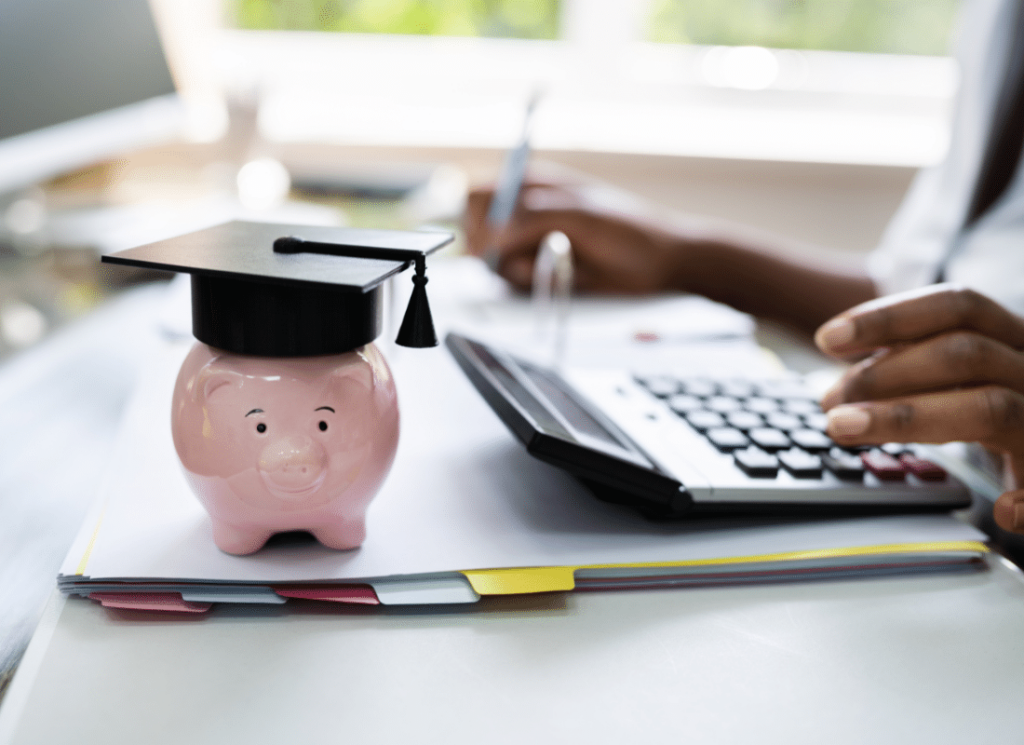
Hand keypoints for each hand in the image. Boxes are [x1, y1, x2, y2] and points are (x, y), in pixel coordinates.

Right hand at [463, 179, 696, 293]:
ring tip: (551, 262)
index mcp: (532, 185)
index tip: (494, 238)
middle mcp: (526, 212)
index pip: (480, 195)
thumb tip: (492, 237)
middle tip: (523, 255)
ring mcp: (532, 242)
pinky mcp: (541, 269)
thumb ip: (532, 220)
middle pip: (479, 230)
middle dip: (493, 248)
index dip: (479, 218)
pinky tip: (556, 274)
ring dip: (515, 268)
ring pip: (494, 259)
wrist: (661, 263)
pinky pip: (514, 279)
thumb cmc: (628, 229)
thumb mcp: (580, 215)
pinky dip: (527, 281)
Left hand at [814, 284, 1023, 533]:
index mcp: (1012, 340)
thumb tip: (834, 393)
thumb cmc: (994, 411)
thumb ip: (907, 372)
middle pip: (964, 353)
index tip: (827, 339)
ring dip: (905, 417)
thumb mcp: (957, 380)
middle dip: (884, 374)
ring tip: (844, 428)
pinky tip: (1000, 511)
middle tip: (829, 402)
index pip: (957, 306)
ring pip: (991, 407)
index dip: (888, 317)